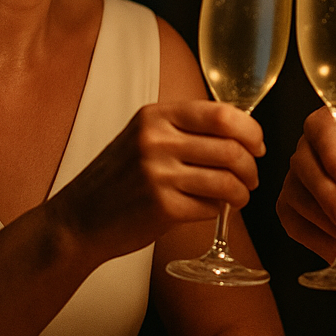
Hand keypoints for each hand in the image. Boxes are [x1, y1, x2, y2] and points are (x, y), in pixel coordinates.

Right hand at [54, 101, 264, 263]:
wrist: (77, 220)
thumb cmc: (119, 179)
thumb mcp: (144, 137)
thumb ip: (185, 128)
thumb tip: (243, 132)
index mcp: (156, 116)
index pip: (222, 115)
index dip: (250, 131)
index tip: (257, 145)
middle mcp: (156, 140)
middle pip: (232, 149)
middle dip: (251, 166)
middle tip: (251, 177)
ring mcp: (157, 174)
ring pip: (227, 180)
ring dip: (242, 192)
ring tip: (239, 196)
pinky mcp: (162, 207)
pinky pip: (211, 206)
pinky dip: (220, 210)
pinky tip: (213, 209)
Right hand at [277, 108, 335, 335]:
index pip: (324, 121)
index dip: (330, 145)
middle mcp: (321, 152)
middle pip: (303, 157)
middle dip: (329, 190)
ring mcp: (301, 182)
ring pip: (294, 190)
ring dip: (326, 216)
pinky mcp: (291, 212)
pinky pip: (290, 218)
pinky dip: (316, 234)